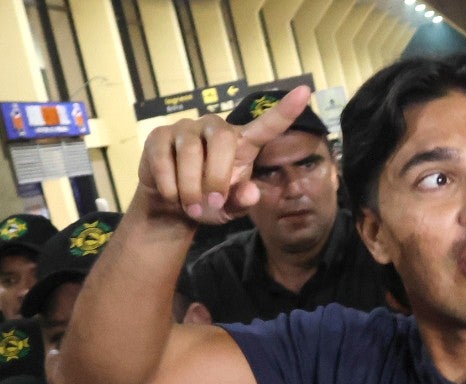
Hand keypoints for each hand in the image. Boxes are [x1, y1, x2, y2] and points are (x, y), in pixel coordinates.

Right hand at [135, 87, 313, 224]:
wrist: (171, 206)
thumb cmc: (208, 202)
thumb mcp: (230, 209)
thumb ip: (242, 202)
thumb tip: (250, 193)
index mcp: (242, 142)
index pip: (267, 124)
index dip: (286, 110)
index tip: (306, 91)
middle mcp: (216, 128)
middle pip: (222, 140)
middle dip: (216, 178)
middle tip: (210, 204)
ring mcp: (186, 127)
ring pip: (190, 152)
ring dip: (191, 187)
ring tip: (192, 206)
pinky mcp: (159, 135)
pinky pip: (164, 159)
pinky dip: (170, 185)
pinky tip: (172, 195)